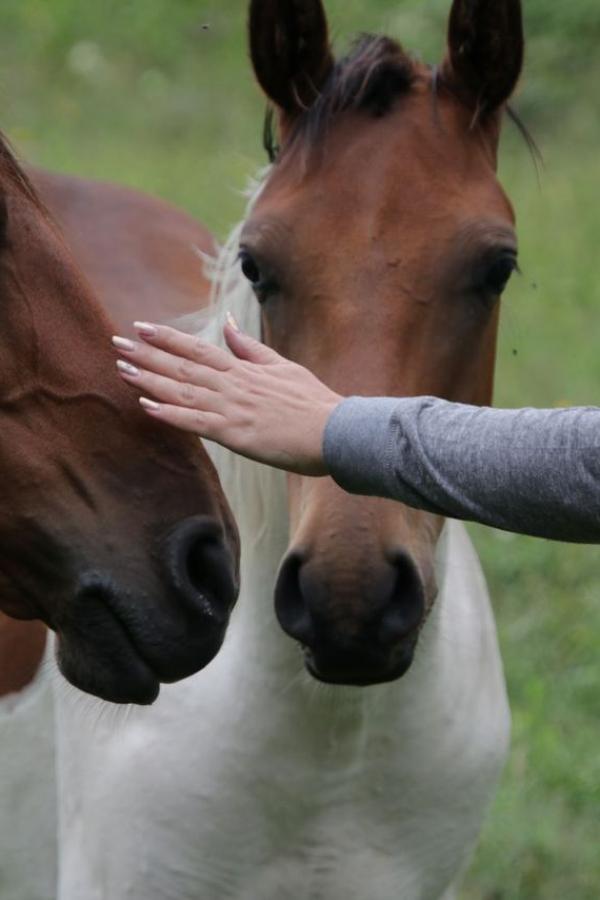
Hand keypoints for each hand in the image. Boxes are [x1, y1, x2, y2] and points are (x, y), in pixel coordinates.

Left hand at [112, 319, 342, 476]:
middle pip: (182, 367)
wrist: (335, 431)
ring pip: (183, 391)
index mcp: (244, 370)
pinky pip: (196, 422)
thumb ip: (250, 349)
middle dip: (147, 355)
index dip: (168, 338)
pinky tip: (146, 407)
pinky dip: (170, 414)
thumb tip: (228, 324)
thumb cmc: (313, 402)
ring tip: (122, 369)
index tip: (142, 328)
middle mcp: (233, 385)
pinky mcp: (236, 434)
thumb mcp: (283, 366)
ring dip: (150, 380)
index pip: (198, 348)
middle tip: (116, 342)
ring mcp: (232, 409)